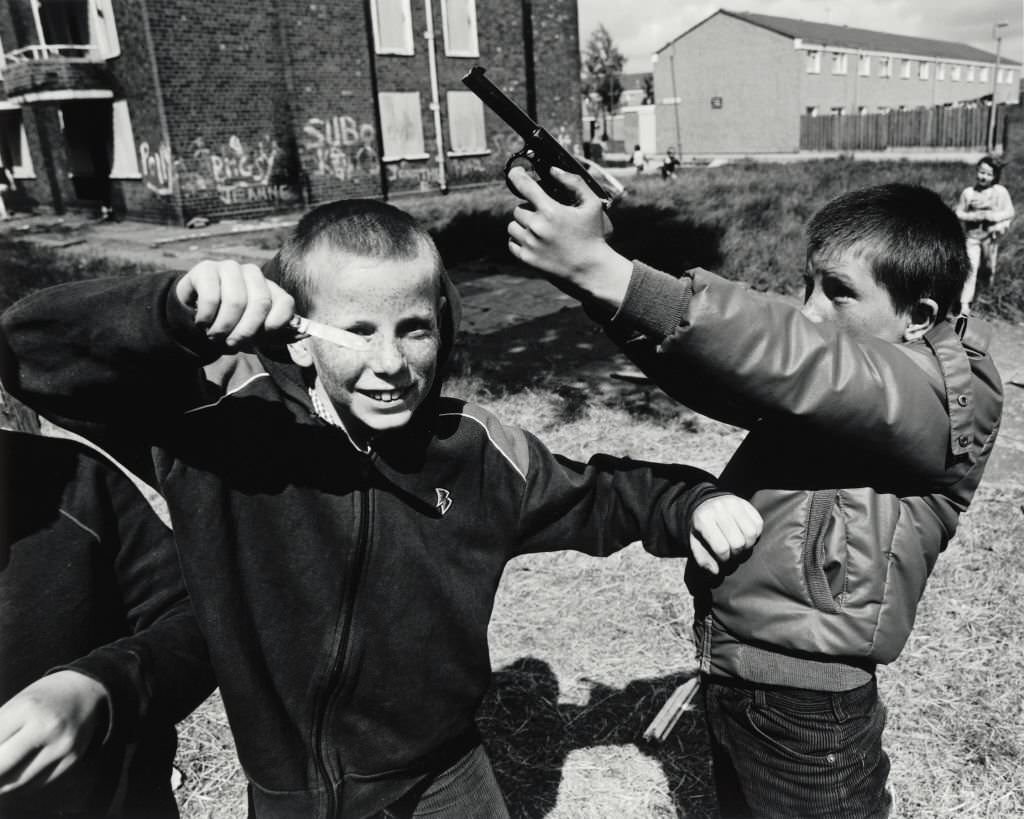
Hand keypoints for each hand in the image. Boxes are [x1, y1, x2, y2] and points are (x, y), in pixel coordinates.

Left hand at [0, 671, 107, 794]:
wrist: (84, 690)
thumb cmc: (40, 699)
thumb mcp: (15, 705)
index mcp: (27, 707)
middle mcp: (48, 726)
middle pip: (1, 766)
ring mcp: (63, 744)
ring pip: (17, 781)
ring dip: (2, 783)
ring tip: (2, 773)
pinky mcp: (73, 757)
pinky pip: (37, 783)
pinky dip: (22, 784)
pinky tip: (17, 774)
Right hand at [175, 259, 295, 347]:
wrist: (198, 316)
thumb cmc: (233, 325)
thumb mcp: (258, 334)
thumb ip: (281, 335)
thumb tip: (304, 333)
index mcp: (270, 289)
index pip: (285, 303)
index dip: (275, 326)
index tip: (260, 339)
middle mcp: (253, 274)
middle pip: (261, 303)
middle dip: (246, 331)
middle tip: (232, 343)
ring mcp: (230, 268)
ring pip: (235, 301)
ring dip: (223, 327)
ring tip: (215, 335)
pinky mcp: (207, 269)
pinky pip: (211, 297)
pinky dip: (206, 318)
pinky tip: (203, 322)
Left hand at [507, 167, 632, 308]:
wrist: (590, 269)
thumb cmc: (592, 235)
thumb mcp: (591, 204)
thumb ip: (574, 182)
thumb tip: (552, 170)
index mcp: (551, 211)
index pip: (524, 185)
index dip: (517, 175)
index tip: (516, 172)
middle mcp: (537, 227)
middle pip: (518, 209)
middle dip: (530, 209)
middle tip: (544, 216)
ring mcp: (529, 244)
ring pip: (513, 225)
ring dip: (523, 224)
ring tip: (540, 229)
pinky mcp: (526, 258)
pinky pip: (511, 242)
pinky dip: (519, 239)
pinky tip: (534, 240)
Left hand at [689, 495, 762, 574]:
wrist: (706, 502)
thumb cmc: (702, 527)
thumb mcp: (695, 542)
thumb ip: (702, 558)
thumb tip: (715, 571)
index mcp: (703, 519)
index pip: (721, 548)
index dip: (725, 559)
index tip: (723, 559)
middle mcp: (719, 509)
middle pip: (738, 542)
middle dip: (737, 554)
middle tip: (733, 553)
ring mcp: (734, 504)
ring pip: (751, 533)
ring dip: (749, 545)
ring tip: (741, 545)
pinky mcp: (746, 503)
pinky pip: (759, 524)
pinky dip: (756, 534)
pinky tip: (746, 535)